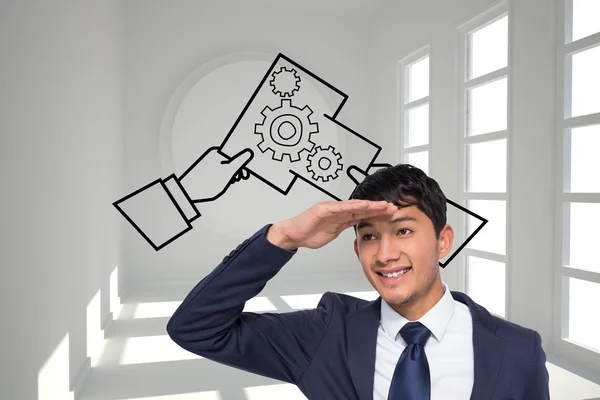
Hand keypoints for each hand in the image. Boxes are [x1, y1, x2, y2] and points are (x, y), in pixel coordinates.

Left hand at [178, 146, 253, 201]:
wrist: (188, 193)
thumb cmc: (206, 183)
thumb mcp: (228, 172)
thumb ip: (240, 161)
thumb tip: (249, 152)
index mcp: (217, 152)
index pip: (236, 154)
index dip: (242, 165)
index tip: (243, 174)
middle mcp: (212, 155)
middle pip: (231, 161)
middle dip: (235, 171)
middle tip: (233, 180)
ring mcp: (208, 163)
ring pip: (225, 168)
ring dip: (228, 176)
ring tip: (224, 183)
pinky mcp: (205, 170)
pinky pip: (218, 172)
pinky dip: (221, 179)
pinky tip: (218, 184)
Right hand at [268, 200, 397, 249]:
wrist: (294, 234)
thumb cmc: (310, 233)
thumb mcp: (333, 232)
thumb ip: (345, 226)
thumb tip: (357, 224)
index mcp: (342, 216)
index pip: (363, 213)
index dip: (377, 213)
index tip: (391, 213)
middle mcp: (338, 210)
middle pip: (362, 207)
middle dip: (378, 208)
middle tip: (393, 207)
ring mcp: (331, 208)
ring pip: (354, 205)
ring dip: (369, 205)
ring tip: (383, 205)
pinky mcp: (324, 209)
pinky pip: (340, 207)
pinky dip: (352, 205)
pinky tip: (363, 205)